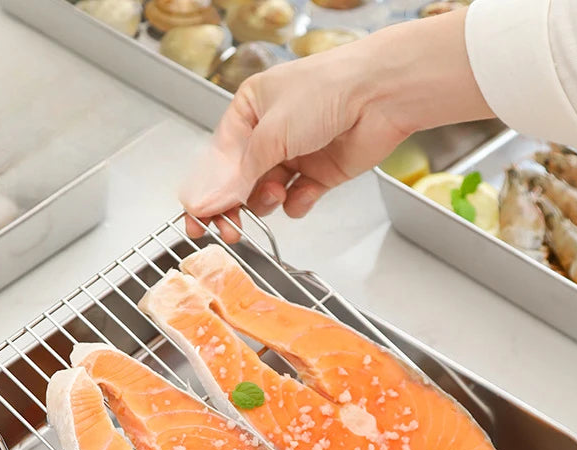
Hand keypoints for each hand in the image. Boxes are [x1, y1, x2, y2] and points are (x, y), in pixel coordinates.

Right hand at [181, 8, 492, 240]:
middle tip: (230, 229)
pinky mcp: (320, 173)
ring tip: (275, 194)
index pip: (219, 159)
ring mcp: (296, 154)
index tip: (197, 220)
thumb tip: (206, 203)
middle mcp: (270, 133)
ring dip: (267, 201)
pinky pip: (298, 200)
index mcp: (250, 110)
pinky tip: (302, 195)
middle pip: (240, 182)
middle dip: (234, 206)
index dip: (207, 192)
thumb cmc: (326, 92)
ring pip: (267, 193)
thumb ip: (238, 175)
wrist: (379, 95)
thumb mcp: (270, 133)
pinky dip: (298, 203)